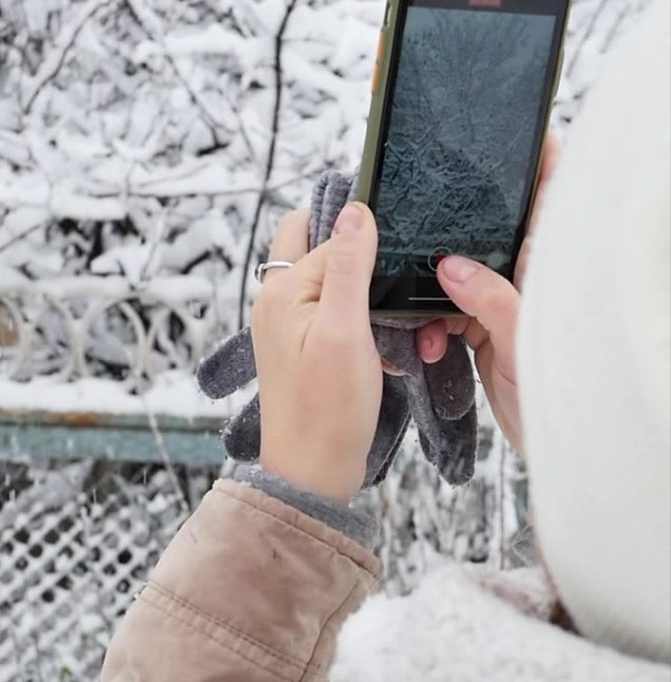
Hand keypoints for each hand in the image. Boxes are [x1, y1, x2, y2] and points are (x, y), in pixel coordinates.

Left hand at [251, 203, 381, 503]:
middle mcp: (277, 300)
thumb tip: (355, 210)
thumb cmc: (329, 407)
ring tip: (390, 309)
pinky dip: (355, 313)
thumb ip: (348, 266)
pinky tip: (379, 336)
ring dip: (359, 284)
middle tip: (391, 269)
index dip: (367, 237)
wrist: (311, 471)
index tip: (404, 245)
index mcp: (282, 289)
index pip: (330, 236)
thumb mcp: (346, 330)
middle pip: (313, 244)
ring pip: (325, 277)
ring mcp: (286, 323)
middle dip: (352, 247)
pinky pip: (328, 309)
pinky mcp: (300, 345)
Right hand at [415, 132, 561, 453]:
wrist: (558, 445)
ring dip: (435, 292)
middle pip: (495, 227)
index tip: (512, 128)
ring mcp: (505, 300)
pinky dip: (433, 325)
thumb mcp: (527, 341)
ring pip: (461, 271)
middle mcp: (529, 275)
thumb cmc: (567, 393)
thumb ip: (490, 299)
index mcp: (552, 266)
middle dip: (461, 224)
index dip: (539, 157)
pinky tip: (430, 345)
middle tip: (431, 219)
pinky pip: (450, 311)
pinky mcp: (485, 327)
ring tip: (426, 319)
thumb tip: (448, 267)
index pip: (555, 194)